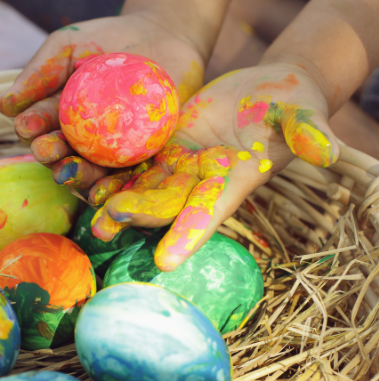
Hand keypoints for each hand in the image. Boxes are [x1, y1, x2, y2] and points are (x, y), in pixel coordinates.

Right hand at [0, 12, 207, 187]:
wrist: (164, 38)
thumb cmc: (108, 40)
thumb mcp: (67, 47)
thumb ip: (39, 73)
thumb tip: (3, 105)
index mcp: (52, 117)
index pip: (36, 126)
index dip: (29, 128)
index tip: (26, 125)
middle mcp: (75, 140)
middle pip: (57, 154)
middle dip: (49, 154)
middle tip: (47, 149)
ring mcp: (104, 153)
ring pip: (85, 172)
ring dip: (75, 176)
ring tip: (70, 172)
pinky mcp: (136, 161)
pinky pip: (121, 179)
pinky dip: (112, 188)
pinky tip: (106, 190)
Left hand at [89, 62, 339, 270]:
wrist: (264, 92)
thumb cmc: (289, 105)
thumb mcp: (301, 115)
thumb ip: (308, 132)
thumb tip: (331, 152)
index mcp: (231, 186)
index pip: (209, 215)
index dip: (188, 236)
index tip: (166, 260)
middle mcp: (198, 185)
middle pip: (164, 204)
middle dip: (137, 214)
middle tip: (108, 220)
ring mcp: (176, 169)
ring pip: (139, 186)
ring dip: (111, 196)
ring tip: (84, 203)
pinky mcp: (159, 149)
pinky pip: (128, 160)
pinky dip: (105, 167)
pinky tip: (76, 170)